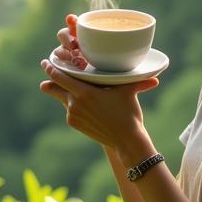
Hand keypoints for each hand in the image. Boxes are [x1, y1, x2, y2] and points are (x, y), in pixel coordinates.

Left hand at [40, 14, 159, 154]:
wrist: (126, 140)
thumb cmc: (128, 112)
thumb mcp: (126, 91)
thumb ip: (130, 78)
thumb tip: (155, 73)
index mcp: (85, 93)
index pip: (60, 77)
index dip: (51, 68)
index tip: (46, 61)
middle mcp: (75, 104)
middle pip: (54, 88)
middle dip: (49, 78)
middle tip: (46, 66)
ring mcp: (73, 115)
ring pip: (63, 98)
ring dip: (63, 91)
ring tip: (62, 82)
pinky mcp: (74, 124)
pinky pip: (69, 110)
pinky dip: (72, 103)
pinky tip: (78, 100)